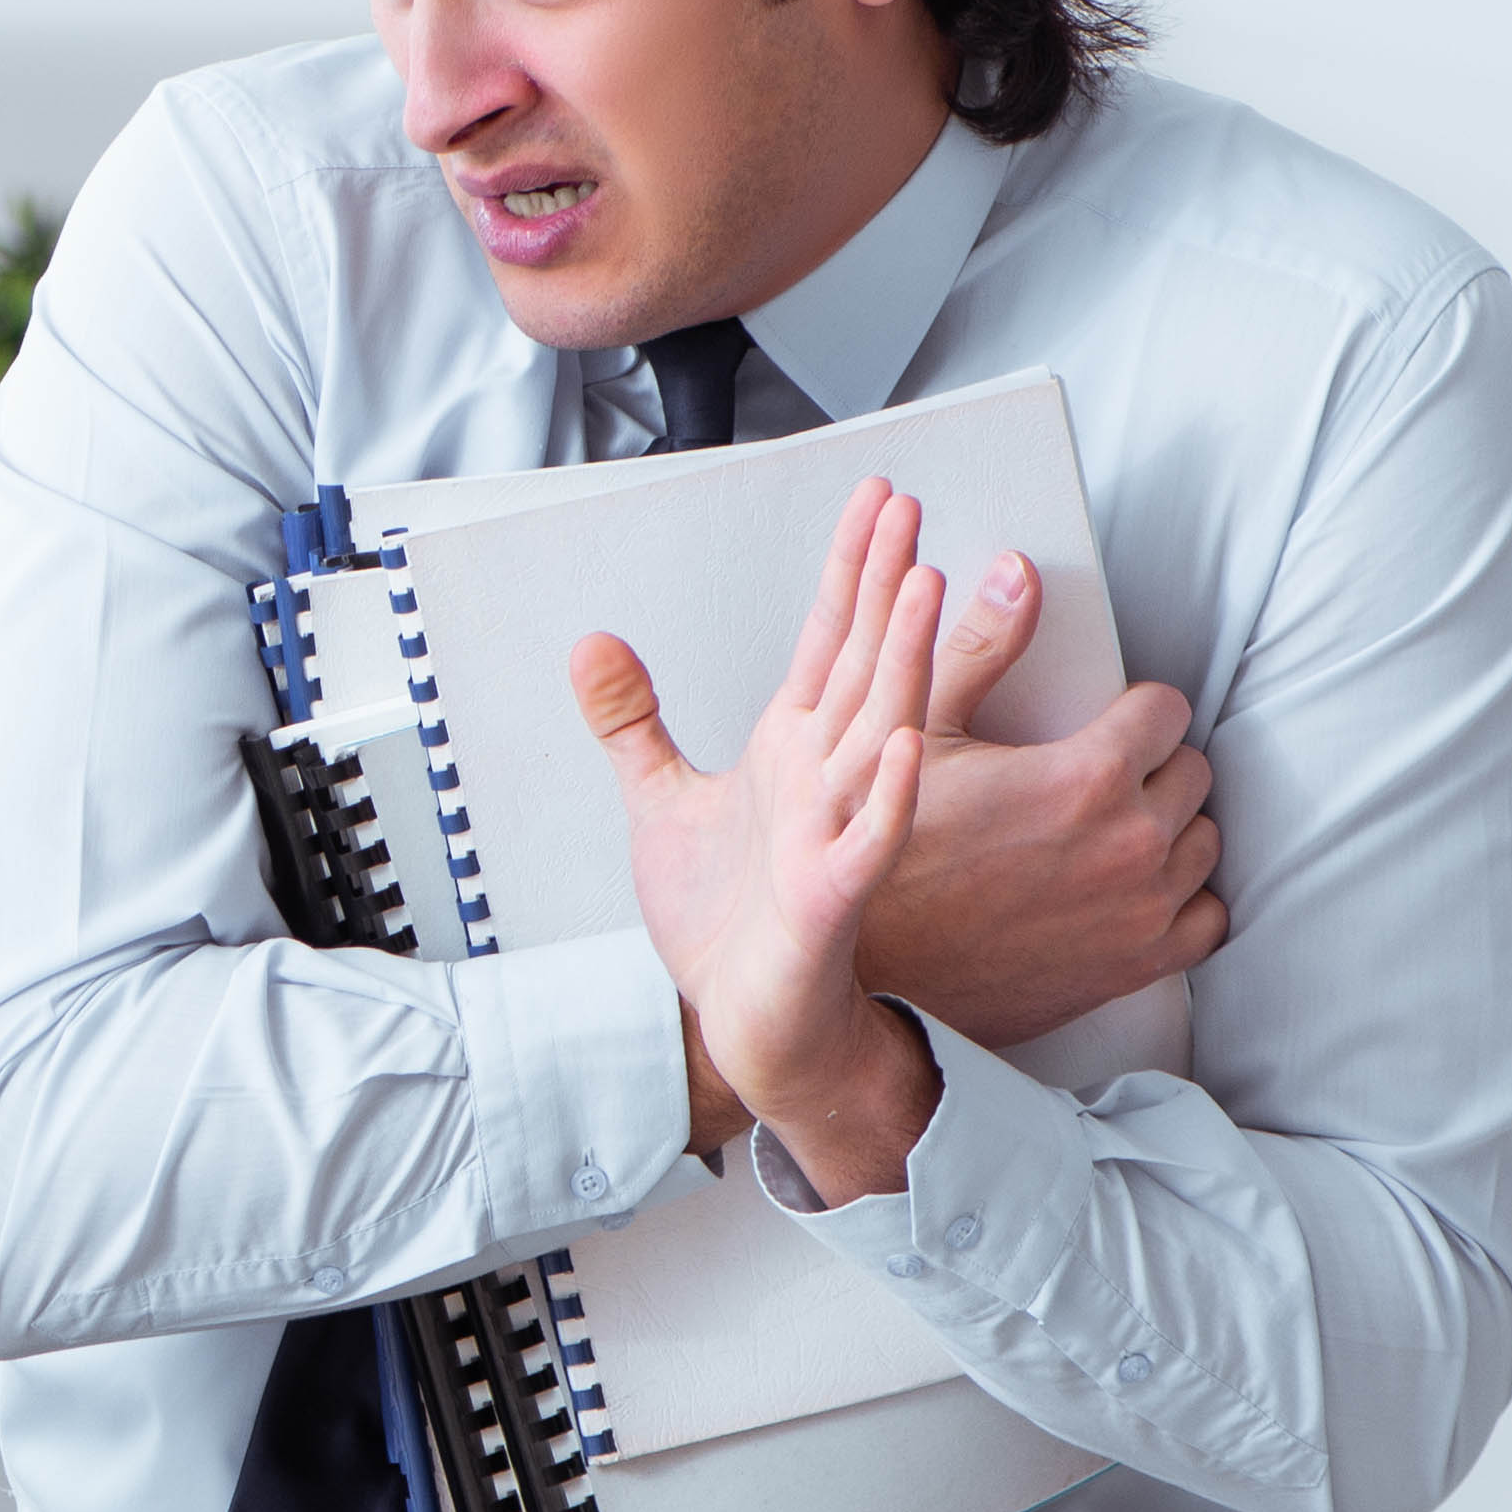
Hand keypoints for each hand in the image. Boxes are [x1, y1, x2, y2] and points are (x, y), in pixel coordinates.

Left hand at [575, 479, 946, 1203]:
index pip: (827, 637)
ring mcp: (832, 829)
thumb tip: (588, 644)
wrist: (738, 1013)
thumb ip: (630, 720)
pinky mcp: (829, 892)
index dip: (850, 566)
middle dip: (882, 583)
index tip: (878, 499)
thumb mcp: (659, 799)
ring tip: (923, 586)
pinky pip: (867, 837)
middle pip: (859, 660)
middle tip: (907, 506)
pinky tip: (898, 746)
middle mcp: (821, 776)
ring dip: (899, 660)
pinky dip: (883, 794)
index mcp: (790, 747)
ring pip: (873, 729)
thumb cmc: (720, 915)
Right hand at [848, 546, 1227, 1045]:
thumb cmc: (885, 857)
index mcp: (1085, 777)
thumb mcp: (914, 736)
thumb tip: (1017, 572)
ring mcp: (1144, 908)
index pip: (1166, 710)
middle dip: (1149, 767)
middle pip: (1191, 771)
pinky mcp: (1141, 963)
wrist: (872, 978)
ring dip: (1167, 829)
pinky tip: (1131, 890)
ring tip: (1105, 832)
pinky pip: (1208, 918)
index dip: (1130, 711)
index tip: (1099, 725)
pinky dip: (1181, 901)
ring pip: (1204, 841)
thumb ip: (978, 647)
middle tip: (1092, 779)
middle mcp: (1131, 842)